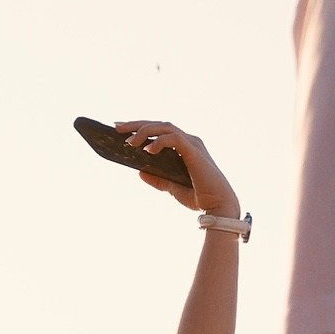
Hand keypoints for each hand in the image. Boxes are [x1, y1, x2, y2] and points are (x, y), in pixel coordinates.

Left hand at [108, 116, 239, 224]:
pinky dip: (159, 141)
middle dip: (137, 124)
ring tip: (129, 141)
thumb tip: (139, 172)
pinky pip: (173, 139)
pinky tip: (147, 150)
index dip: (140, 127)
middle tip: (116, 127)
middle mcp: (189, 141)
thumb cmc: (199, 197)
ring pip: (165, 127)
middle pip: (159, 124)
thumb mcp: (172, 188)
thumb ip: (158, 180)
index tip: (121, 128)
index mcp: (185, 147)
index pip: (160, 130)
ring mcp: (192, 144)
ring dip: (145, 131)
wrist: (218, 209)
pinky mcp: (194, 151)